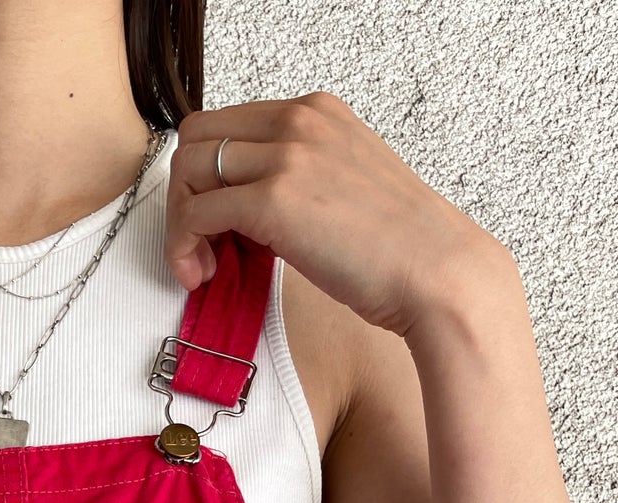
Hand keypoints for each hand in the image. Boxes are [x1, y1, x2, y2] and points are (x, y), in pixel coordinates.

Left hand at [165, 94, 503, 334]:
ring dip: (182, 222)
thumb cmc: (397, 247)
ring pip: (188, 171)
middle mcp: (298, 122)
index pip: (227, 124)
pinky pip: (196, 213)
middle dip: (186, 194)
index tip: (219, 222)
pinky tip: (205, 274)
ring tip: (204, 265)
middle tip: (202, 243)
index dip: (210, 177)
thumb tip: (247, 208)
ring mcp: (285, 156)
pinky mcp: (272, 200)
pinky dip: (186, 247)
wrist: (435, 272)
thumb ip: (297, 179)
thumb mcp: (344, 185)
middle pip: (197, 138)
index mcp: (316, 113)